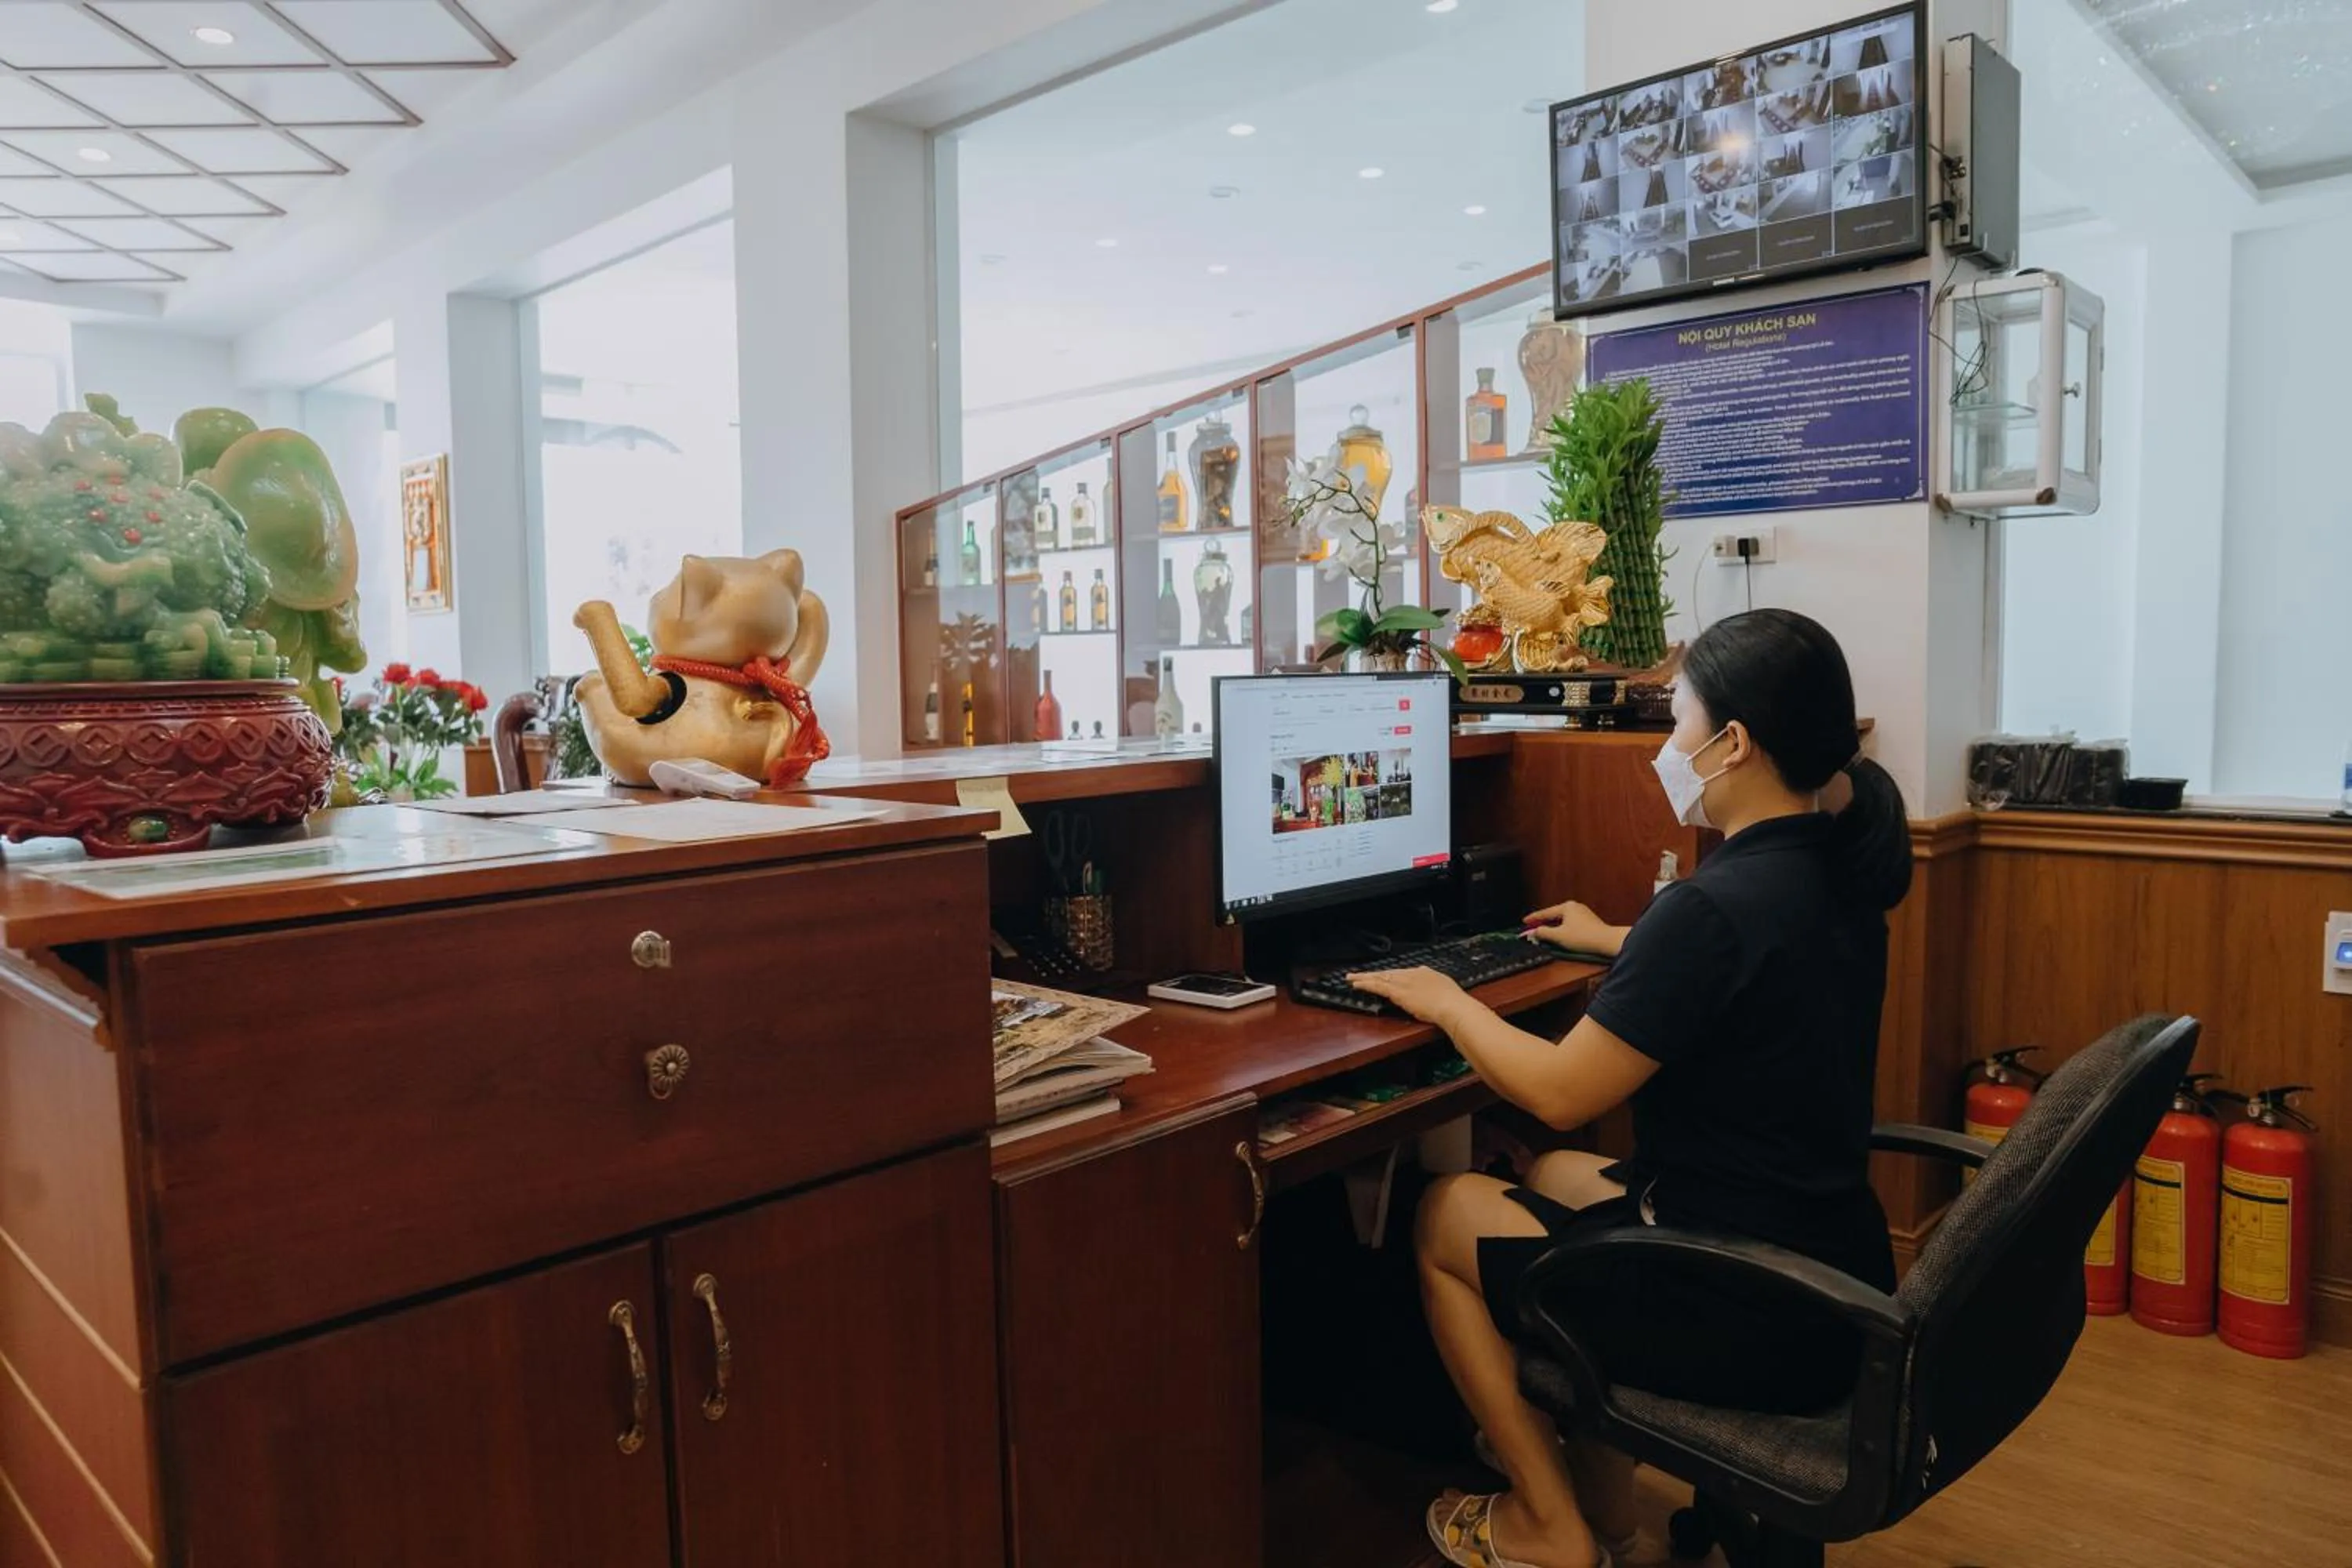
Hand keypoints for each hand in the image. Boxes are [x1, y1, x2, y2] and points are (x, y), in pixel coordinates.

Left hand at [1346, 965, 1473, 1028]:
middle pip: (1387, 973)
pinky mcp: (1398, 993)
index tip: (1381, 976)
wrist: (1452, 1005)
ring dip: (1364, 978)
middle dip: (1372, 974)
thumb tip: (1434, 988)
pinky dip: (1366, 985)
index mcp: (1423, 973)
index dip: (1389, 975)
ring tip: (1351, 978)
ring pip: (1379, 978)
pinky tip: (1356, 984)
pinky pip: (1377, 987)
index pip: (1401, 973)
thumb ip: (1436, 987)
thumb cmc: (1453, 1002)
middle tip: (1358, 974)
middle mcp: (1411, 974)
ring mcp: (1403, 983)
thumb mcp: (1445, 989)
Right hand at [1523, 900, 1625, 957]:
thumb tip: (1533, 932)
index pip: (1545, 913)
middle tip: (1532, 930)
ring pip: (1562, 921)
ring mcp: (1583, 914)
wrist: (1606, 942)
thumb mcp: (1558, 936)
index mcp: (1567, 906)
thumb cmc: (1584, 937)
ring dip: (1553, 928)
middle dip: (1543, 924)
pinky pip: (1570, 924)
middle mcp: (1575, 907)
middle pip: (1554, 916)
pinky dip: (1562, 930)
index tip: (1525, 921)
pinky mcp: (1588, 922)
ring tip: (1545, 935)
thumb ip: (1543, 933)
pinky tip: (1560, 937)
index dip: (1533, 918)